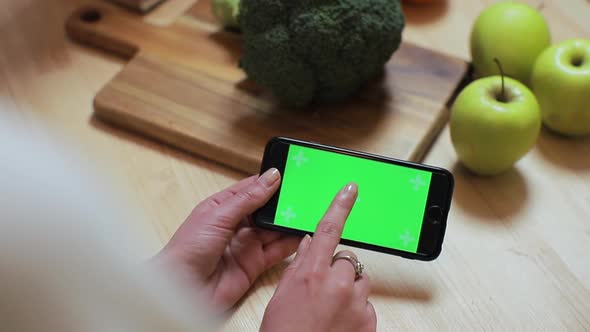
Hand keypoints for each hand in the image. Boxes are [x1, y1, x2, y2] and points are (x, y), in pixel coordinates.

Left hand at [152, 169, 299, 310]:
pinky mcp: (255, 264)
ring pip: (274, 229)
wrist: (183, 290)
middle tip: (305, 194)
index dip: (270, 181)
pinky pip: (278, 251)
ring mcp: (246, 244)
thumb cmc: (187, 250)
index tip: (292, 173)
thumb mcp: (218, 216)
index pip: (251, 188)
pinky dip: (292, 243)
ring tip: (309, 211)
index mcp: (222, 206)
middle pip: (266, 209)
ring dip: (290, 222)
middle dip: (284, 202)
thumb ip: (248, 198)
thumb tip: (271, 177)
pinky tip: (304, 234)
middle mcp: (236, 224)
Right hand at [260, 183, 375, 331]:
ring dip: (348, 289)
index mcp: (311, 273)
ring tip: (330, 309)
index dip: (340, 206)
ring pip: (359, 281)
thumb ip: (298, 266)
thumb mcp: (282, 296)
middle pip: (346, 260)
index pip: (328, 230)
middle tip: (321, 291)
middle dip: (336, 270)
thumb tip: (308, 243)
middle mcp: (338, 283)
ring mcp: (356, 302)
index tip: (350, 190)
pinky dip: (355, 309)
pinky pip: (366, 303)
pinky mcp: (369, 319)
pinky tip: (338, 322)